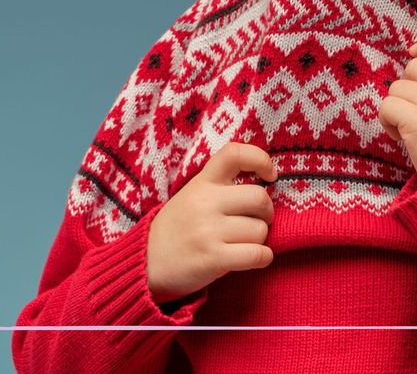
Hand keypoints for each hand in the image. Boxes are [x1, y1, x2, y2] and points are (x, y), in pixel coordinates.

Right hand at [146, 142, 277, 304]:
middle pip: (260, 197)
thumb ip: (220, 186)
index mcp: (201, 182)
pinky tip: (253, 258)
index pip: (234, 153)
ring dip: (259, 239)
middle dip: (267, 212)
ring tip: (242, 243)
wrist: (146, 263)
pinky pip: (257, 254)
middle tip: (257, 220)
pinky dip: (263, 257)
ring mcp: (208, 231)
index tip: (269, 175)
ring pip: (260, 230)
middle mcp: (205, 202)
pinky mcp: (213, 259)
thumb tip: (264, 184)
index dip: (260, 159)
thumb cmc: (177, 228)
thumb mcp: (192, 195)